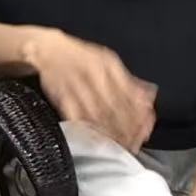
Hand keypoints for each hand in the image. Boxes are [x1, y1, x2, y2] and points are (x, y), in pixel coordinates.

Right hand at [26, 28, 155, 151]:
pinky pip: (78, 117)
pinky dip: (89, 130)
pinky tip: (99, 140)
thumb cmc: (81, 57)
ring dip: (112, 132)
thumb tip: (148, 98)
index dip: (139, 114)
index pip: (130, 93)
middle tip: (136, 142)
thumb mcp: (108, 61)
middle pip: (116, 107)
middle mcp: (94, 75)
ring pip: (99, 115)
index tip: (146, 129)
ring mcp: (78, 86)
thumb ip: (129, 80)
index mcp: (108, 65)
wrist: (47, 49)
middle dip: (128, 128)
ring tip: (122, 145)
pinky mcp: (62, 96)